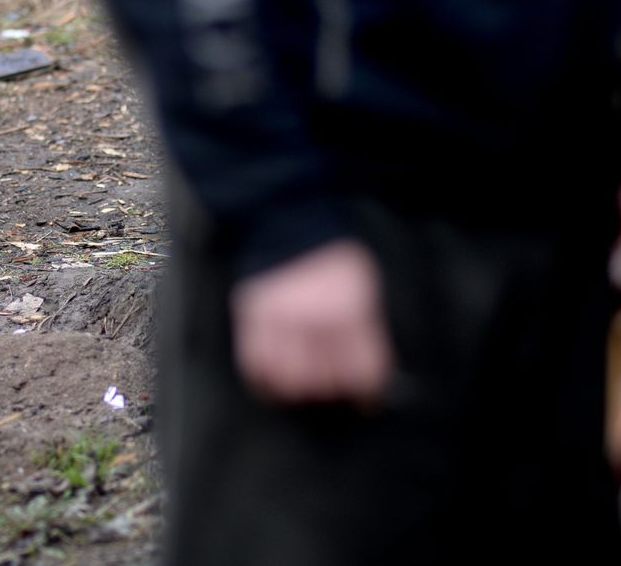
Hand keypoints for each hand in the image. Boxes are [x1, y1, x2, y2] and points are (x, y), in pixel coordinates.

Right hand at [230, 240, 393, 404]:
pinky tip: (272, 384)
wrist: (288, 219)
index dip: (366, 394)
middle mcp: (316, 320)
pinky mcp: (252, 318)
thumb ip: (365, 326)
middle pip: (325, 381)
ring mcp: (281, 320)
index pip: (363, 371)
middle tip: (330, 386)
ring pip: (289, 380)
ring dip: (297, 389)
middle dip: (330, 389)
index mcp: (351, 310)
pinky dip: (263, 383)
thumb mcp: (363, 284)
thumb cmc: (330, 255)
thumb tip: (367, 370)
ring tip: (302, 385)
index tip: (363, 402)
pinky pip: (255, 366)